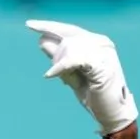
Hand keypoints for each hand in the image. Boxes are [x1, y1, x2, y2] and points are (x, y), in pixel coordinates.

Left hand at [26, 19, 138, 135]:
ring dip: (61, 65)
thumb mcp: (71, 73)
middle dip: (56, 54)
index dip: (49, 26)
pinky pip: (74, 59)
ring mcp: (104, 52)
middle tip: (53, 65)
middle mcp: (102, 43)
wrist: (110, 113)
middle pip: (67, 37)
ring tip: (65, 78)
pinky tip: (50, 75)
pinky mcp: (101, 64)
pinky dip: (60, 67)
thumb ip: (59, 57)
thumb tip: (41, 40)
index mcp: (96, 42)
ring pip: (70, 48)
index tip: (29, 25)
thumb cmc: (93, 94)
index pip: (69, 29)